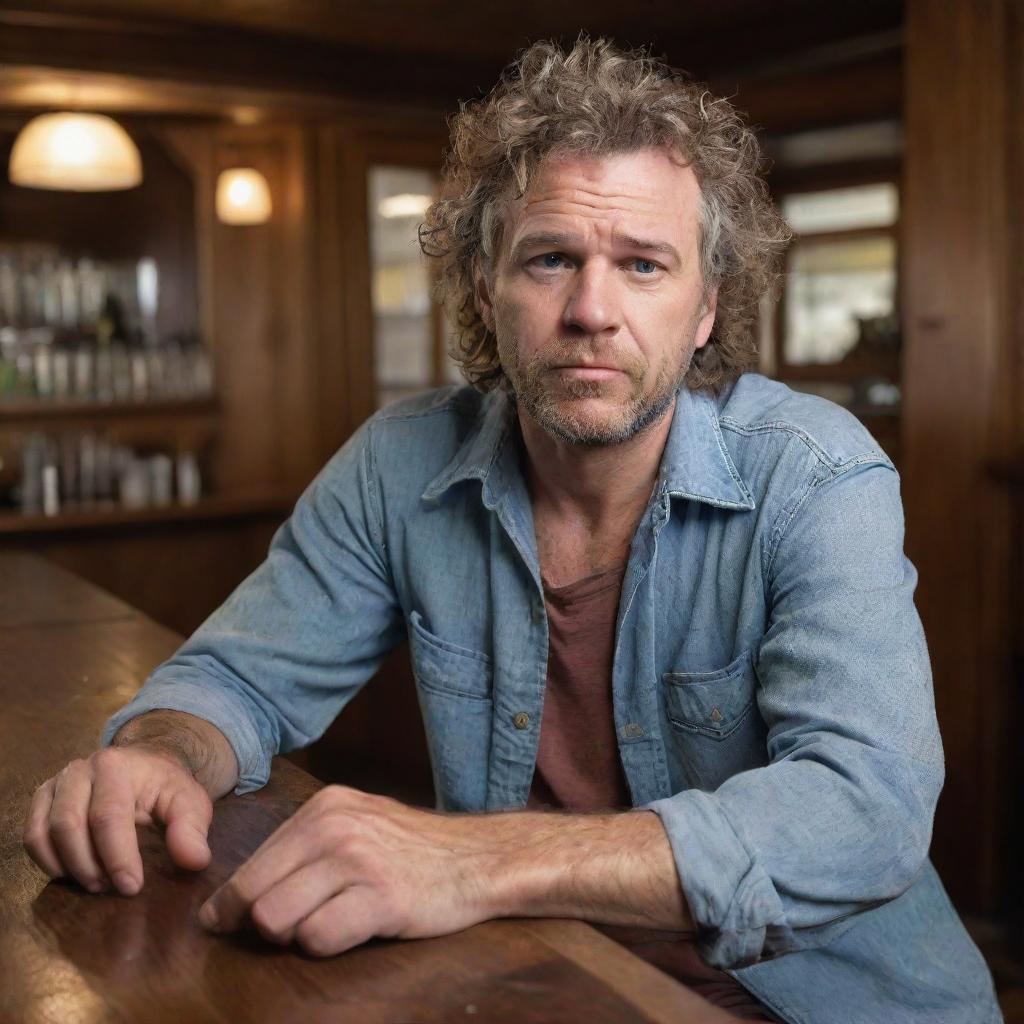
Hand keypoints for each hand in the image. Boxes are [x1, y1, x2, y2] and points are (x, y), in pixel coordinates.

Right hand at [23, 744, 213, 895]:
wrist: (145, 765)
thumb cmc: (165, 787)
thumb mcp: (189, 801)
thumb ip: (192, 828)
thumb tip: (195, 861)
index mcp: (117, 766)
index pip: (108, 817)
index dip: (117, 857)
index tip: (131, 887)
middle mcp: (80, 770)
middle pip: (69, 825)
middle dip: (89, 865)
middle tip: (110, 889)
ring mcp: (57, 783)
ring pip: (44, 832)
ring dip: (67, 866)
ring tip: (95, 884)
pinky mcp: (43, 798)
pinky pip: (31, 835)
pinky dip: (46, 861)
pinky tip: (71, 874)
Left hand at [199, 785, 497, 956]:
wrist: (476, 857)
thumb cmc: (409, 850)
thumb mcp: (354, 827)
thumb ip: (300, 852)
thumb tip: (228, 903)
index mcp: (323, 807)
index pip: (251, 865)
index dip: (233, 905)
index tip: (224, 924)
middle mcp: (335, 827)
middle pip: (255, 896)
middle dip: (262, 924)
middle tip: (290, 929)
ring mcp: (358, 860)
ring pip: (277, 919)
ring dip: (295, 935)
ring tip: (328, 923)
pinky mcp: (381, 897)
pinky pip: (318, 938)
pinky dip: (326, 945)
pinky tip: (354, 928)